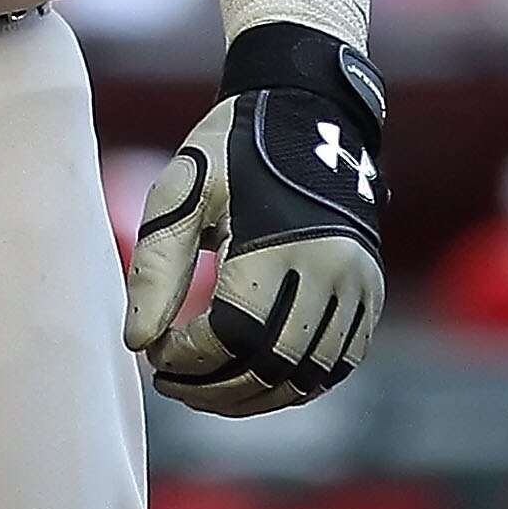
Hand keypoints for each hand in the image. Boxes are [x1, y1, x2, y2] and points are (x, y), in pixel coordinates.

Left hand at [124, 24, 385, 414]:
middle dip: (213, 388)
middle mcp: (332, 275)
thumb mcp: (183, 194)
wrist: (306, 113)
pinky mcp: (371, 295)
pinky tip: (251, 376)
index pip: (231, 338)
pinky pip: (335, 365)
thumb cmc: (231, 150)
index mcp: (281, 247)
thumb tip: (137, 342)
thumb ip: (158, 268)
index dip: (187, 358)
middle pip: (270, 369)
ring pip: (306, 378)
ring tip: (204, 387)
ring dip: (252, 395)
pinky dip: (292, 382)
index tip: (154, 350)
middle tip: (170, 382)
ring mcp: (359, 289)